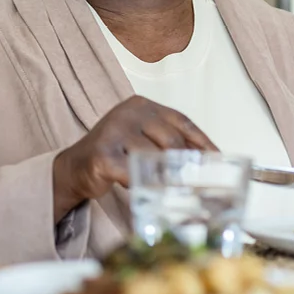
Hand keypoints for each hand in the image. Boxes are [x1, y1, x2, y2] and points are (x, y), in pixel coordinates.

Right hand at [52, 96, 215, 221]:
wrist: (76, 167)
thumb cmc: (115, 153)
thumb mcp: (144, 140)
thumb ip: (169, 143)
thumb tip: (207, 158)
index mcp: (143, 105)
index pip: (182, 121)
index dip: (202, 141)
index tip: (217, 159)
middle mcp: (129, 113)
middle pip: (171, 141)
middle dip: (183, 165)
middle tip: (192, 183)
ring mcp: (115, 131)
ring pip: (154, 159)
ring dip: (161, 177)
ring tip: (161, 187)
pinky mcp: (104, 155)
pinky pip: (134, 174)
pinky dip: (140, 184)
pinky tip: (138, 187)